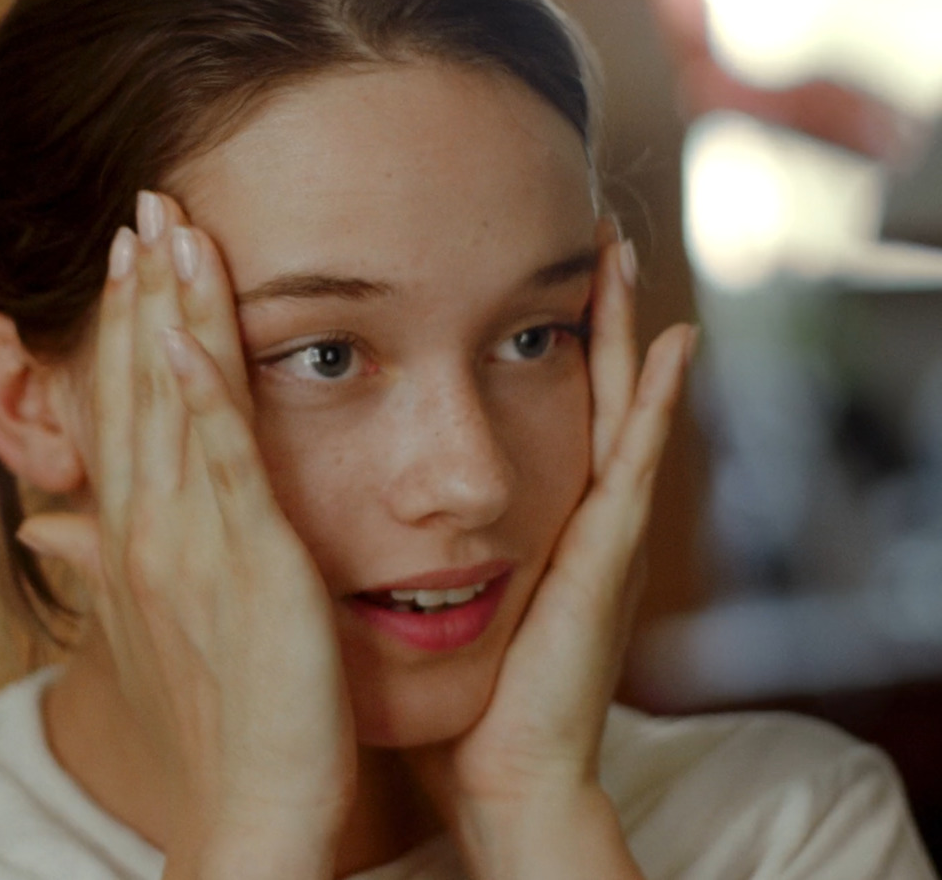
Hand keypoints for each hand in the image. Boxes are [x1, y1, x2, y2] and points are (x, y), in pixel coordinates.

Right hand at [18, 192, 351, 877]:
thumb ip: (105, 561)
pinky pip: (218, 464)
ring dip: (166, 313)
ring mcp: (188, 544)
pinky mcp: (245, 565)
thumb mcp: (150, 628)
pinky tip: (186, 332)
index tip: (126, 257)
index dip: (120, 329)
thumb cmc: (217, 724)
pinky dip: (197, 395)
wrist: (247, 810)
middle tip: (141, 204)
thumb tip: (40, 529)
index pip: (120, 411)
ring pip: (171, 406)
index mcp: (132, 540)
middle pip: (135, 388)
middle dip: (137, 294)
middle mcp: (146, 530)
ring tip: (167, 227)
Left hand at [411, 225, 695, 879]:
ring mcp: (596, 531)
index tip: (511, 262)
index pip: (518, 403)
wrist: (496, 770)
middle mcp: (566, 513)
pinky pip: (637, 462)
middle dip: (581, 308)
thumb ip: (389, 537)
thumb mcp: (418, 588)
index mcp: (522, 516)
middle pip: (573, 386)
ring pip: (610, 404)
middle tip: (583, 225)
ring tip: (621, 246)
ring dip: (621, 326)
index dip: (521, 334)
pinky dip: (656, 403)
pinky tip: (674, 343)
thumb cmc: (446, 690)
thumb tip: (320, 495)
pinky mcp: (606, 556)